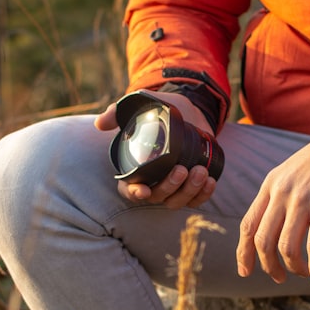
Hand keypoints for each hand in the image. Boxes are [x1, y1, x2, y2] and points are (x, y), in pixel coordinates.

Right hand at [95, 90, 216, 208]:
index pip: (129, 190)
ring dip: (190, 191)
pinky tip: (210, 181)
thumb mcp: (139, 107)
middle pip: (158, 197)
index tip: (143, 190)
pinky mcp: (192, 185)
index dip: (134, 193)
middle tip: (181, 169)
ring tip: (201, 172)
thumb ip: (116, 113)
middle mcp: (153, 183)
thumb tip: (100, 124)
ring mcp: (173, 187)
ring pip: (178, 201)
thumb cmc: (159, 113)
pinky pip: (197, 199)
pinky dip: (203, 195)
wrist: (188, 111)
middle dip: (170, 187)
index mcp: (136, 171)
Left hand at [236, 102, 309, 283]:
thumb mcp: (294, 173)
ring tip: (305, 274)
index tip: (245, 271)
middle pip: (263, 240)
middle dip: (268, 266)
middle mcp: (282, 191)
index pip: (247, 224)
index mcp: (270, 185)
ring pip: (287, 246)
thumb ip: (281, 196)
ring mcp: (303, 197)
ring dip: (294, 268)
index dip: (243, 252)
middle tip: (279, 278)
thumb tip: (276, 228)